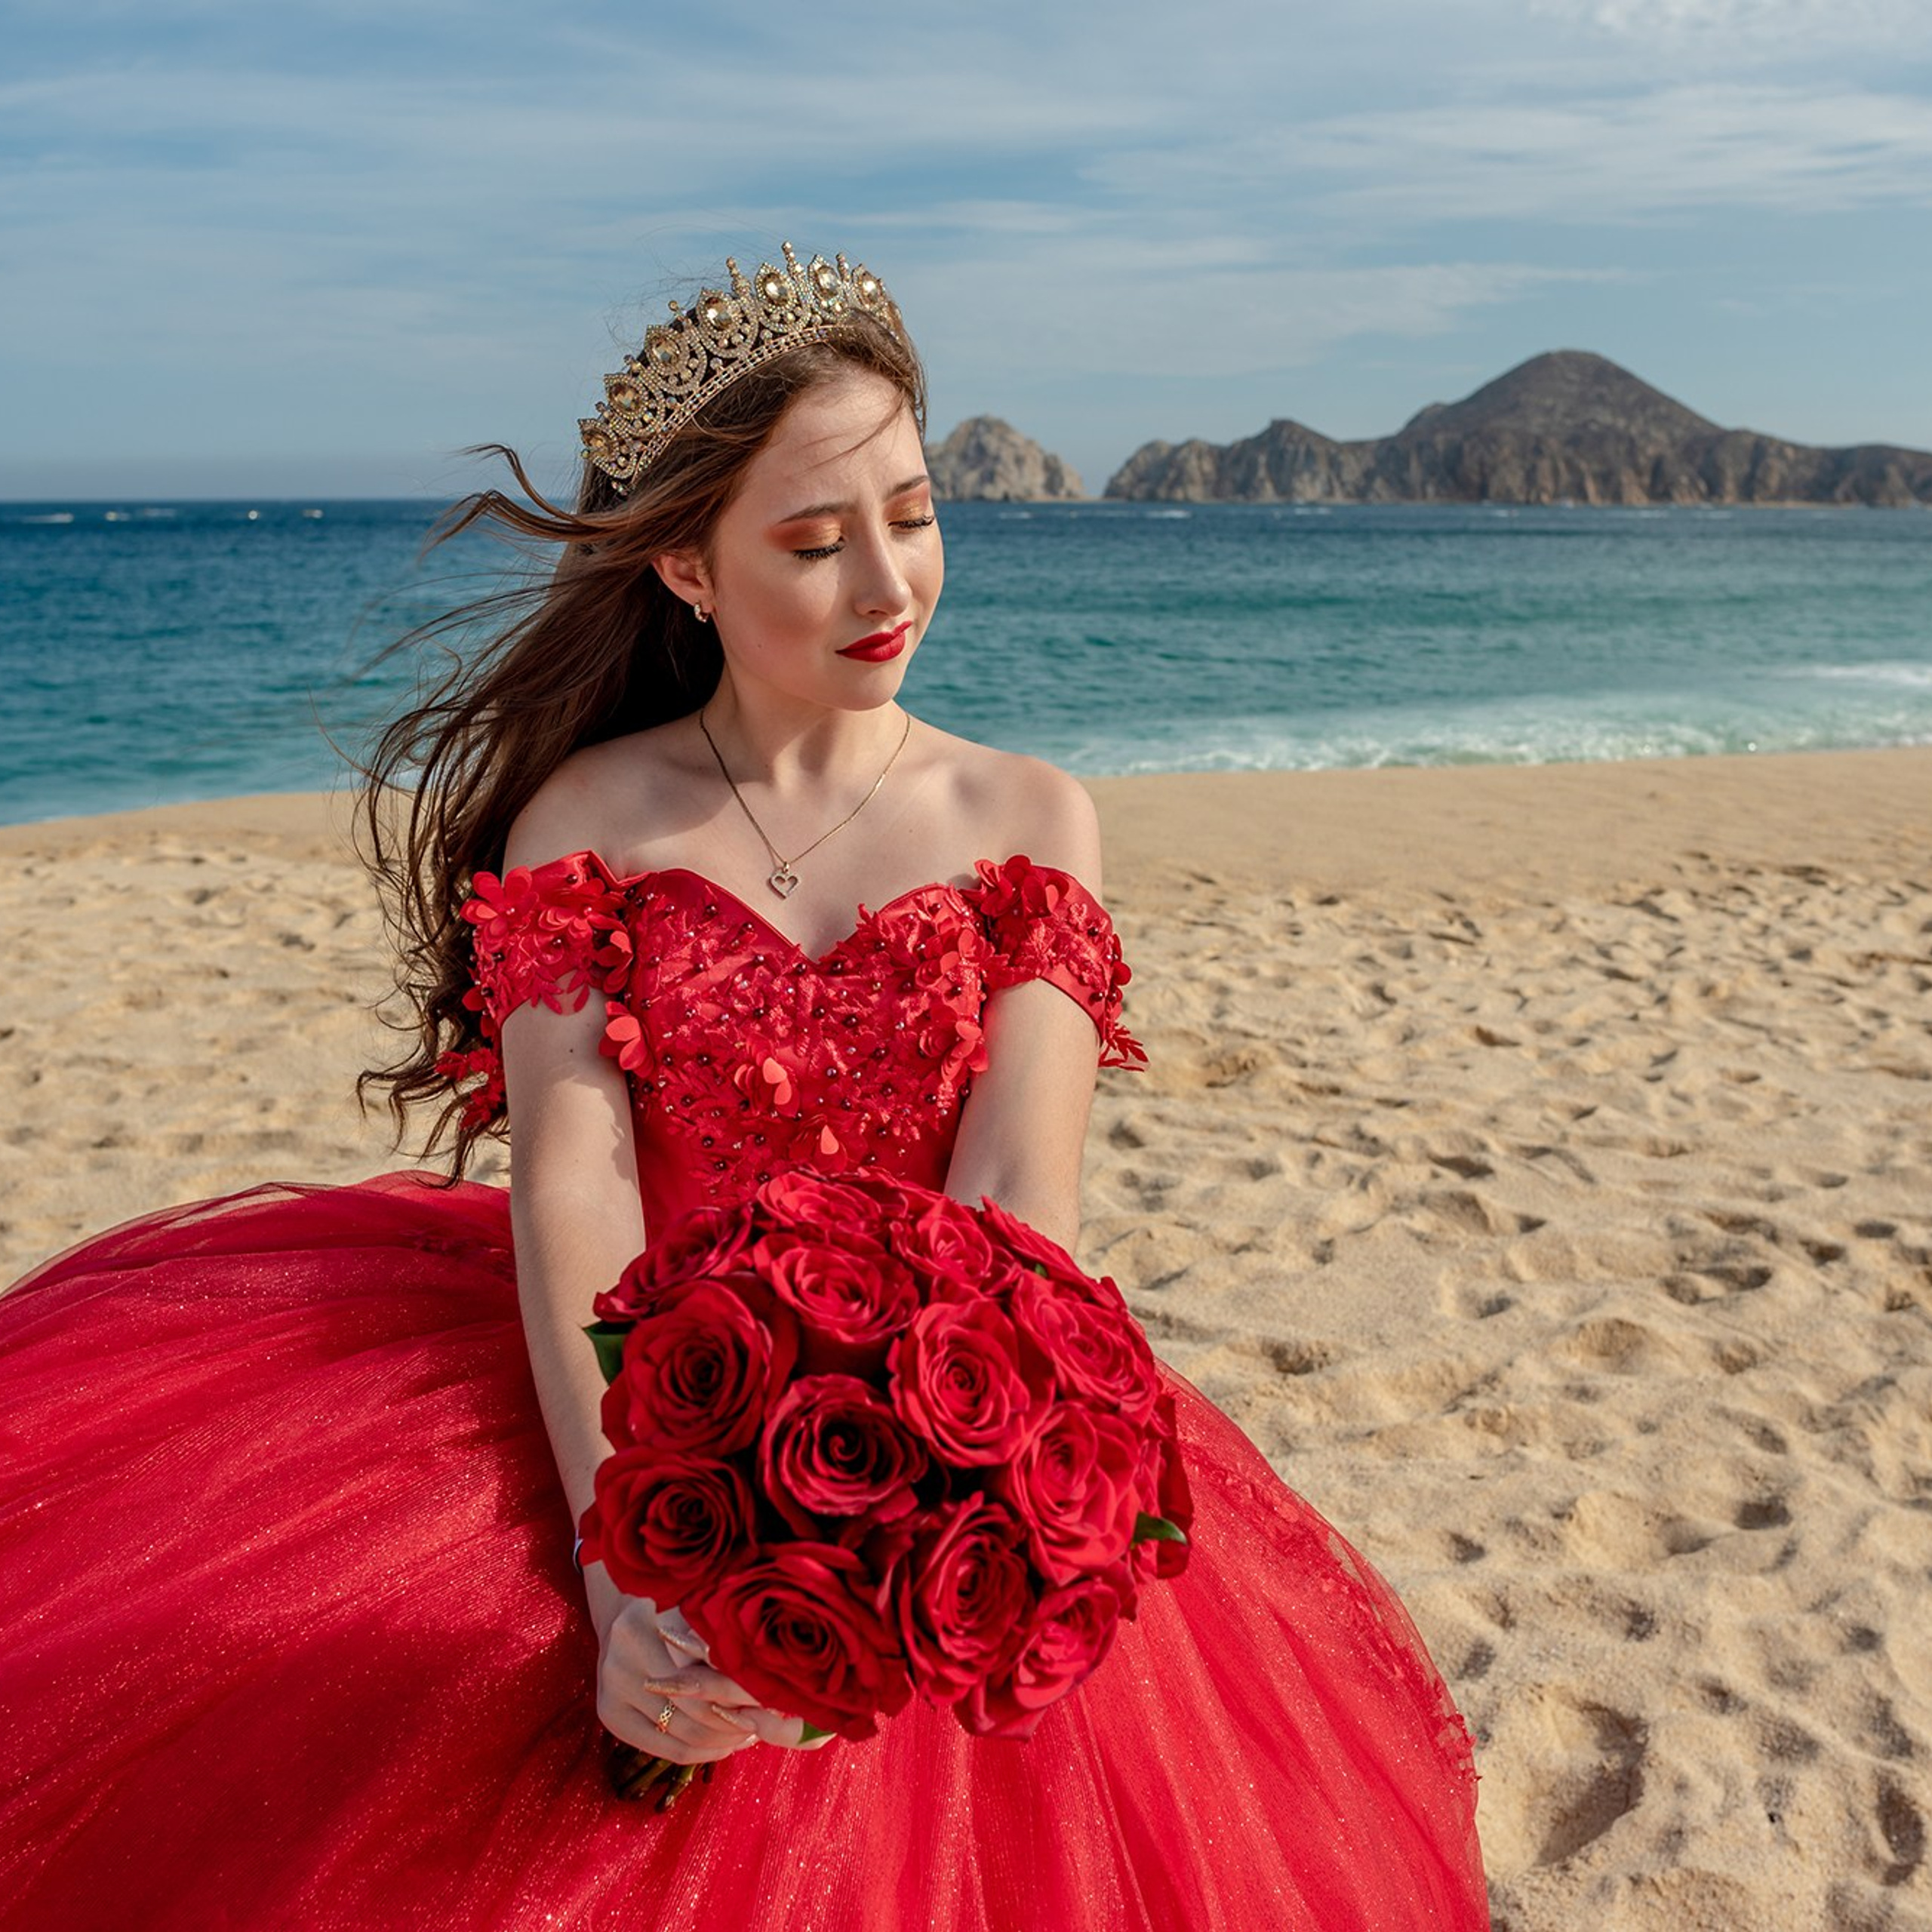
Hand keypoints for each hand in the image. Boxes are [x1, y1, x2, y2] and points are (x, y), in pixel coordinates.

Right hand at [595, 1594, 830, 1761]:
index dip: (747, 1686)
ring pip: (684, 1732)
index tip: (776, 1694)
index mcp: (653, 1619)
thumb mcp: (702, 1609)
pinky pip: (664, 1748)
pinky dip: (701, 1753)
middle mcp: (627, 1652)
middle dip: (739, 1717)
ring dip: (724, 1740)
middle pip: (699, 1704)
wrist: (622, 1616)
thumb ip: (729, 1634)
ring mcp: (613, 1685)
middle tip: (771, 1721)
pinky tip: (726, 1746)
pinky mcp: (609, 1715)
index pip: (712, 1667)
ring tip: (752, 1734)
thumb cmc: (678, 1610)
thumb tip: (780, 1674)